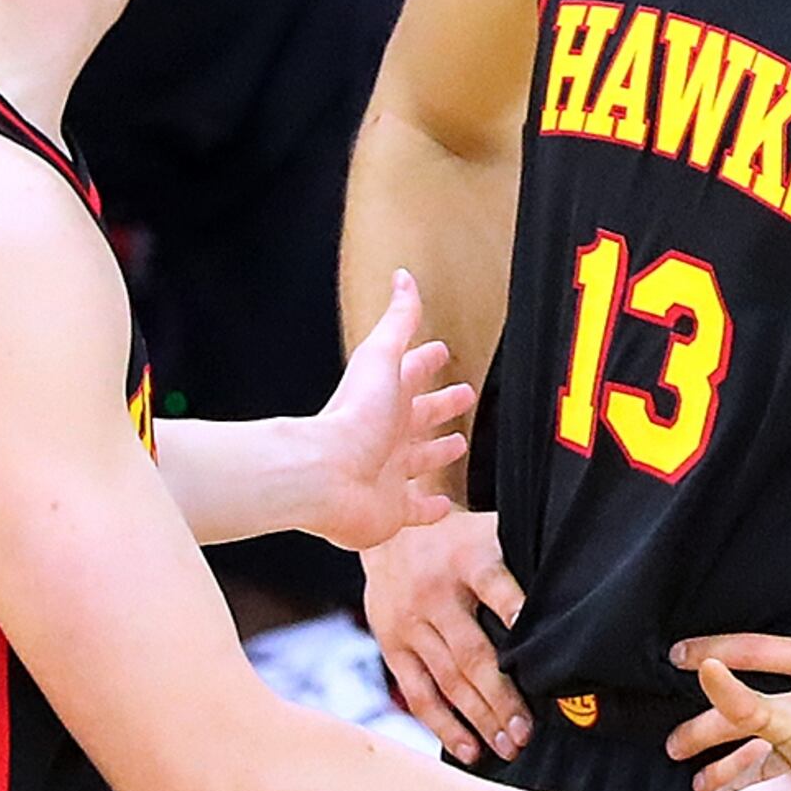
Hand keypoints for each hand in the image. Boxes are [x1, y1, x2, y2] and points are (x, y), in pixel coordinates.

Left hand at [302, 270, 477, 554]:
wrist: (326, 474)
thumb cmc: (352, 418)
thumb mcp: (380, 357)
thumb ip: (397, 321)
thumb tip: (403, 279)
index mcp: (387, 399)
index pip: (413, 374)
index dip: (428, 362)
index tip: (442, 352)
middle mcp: (388, 435)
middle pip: (420, 416)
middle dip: (441, 404)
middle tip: (464, 395)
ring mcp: (390, 473)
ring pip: (420, 460)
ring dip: (439, 453)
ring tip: (458, 445)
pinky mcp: (393, 509)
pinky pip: (418, 511)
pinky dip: (433, 510)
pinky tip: (445, 507)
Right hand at [366, 506, 527, 764]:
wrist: (391, 532)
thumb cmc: (462, 540)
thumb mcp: (492, 532)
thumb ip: (524, 563)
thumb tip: (581, 598)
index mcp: (469, 557)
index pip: (494, 583)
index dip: (515, 608)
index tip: (536, 636)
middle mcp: (435, 592)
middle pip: (472, 651)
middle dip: (501, 696)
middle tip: (527, 732)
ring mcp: (410, 622)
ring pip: (447, 679)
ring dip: (479, 718)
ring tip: (508, 747)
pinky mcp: (391, 644)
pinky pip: (418, 692)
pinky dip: (443, 724)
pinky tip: (469, 749)